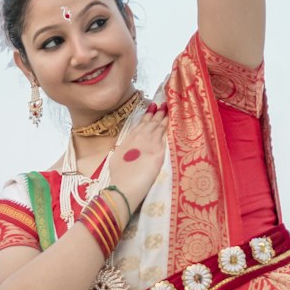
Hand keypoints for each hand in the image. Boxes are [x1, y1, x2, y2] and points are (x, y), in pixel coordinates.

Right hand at [106, 104, 168, 219]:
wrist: (125, 186)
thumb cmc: (119, 177)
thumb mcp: (117, 159)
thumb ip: (124, 150)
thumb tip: (127, 148)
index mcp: (129, 139)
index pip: (140, 124)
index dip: (147, 116)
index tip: (152, 108)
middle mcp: (140, 138)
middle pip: (151, 123)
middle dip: (158, 113)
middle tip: (164, 104)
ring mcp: (150, 143)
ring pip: (159, 127)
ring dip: (164, 118)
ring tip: (169, 109)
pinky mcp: (159, 152)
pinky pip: (165, 136)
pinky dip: (169, 128)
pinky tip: (173, 123)